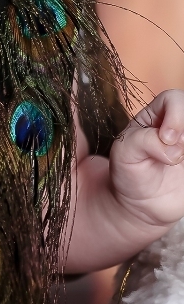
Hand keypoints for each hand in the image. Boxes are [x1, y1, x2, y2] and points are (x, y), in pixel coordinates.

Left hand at [110, 89, 183, 229]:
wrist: (140, 205)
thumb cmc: (130, 172)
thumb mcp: (124, 153)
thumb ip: (144, 141)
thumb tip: (172, 148)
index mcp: (157, 115)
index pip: (173, 99)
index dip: (176, 114)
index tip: (166, 137)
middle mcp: (178, 125)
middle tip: (177, 150)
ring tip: (177, 162)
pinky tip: (181, 172)